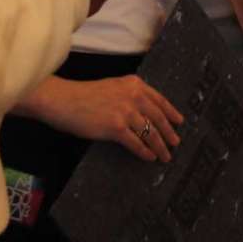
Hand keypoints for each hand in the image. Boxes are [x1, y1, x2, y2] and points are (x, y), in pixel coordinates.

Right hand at [40, 75, 184, 162]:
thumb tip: (143, 113)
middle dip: (169, 132)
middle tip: (176, 142)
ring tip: (165, 155)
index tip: (179, 121)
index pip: (159, 99)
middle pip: (158, 117)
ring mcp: (126, 112)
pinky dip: (145, 152)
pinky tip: (150, 157)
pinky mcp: (116, 127)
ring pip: (150, 132)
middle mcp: (133, 96)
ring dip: (160, 146)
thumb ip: (128, 95)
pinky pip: (136, 143)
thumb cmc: (83, 95)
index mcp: (134, 84)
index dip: (171, 112)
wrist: (63, 100)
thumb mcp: (112, 87)